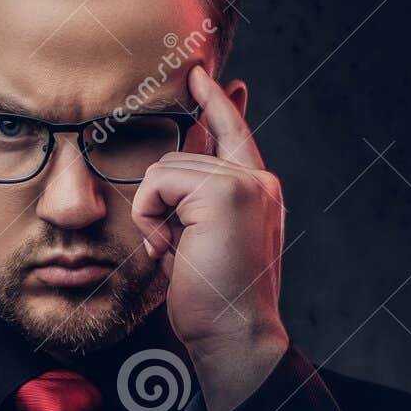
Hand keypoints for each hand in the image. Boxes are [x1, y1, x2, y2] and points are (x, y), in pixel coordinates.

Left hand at [131, 63, 288, 410]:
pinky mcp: (226, 191)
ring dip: (155, 215)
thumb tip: (166, 172)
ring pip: (165, 169)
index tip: (202, 75)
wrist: (234, 335)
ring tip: (177, 252)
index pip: (233, 133)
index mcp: (258, 191)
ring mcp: (246, 182)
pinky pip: (159, 182)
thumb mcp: (196, 241)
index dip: (216, 103)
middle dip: (160, 204)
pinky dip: (151, 217)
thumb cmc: (212, 302)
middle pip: (180, 154)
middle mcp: (259, 180)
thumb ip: (189, 203)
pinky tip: (171, 247)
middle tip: (176, 250)